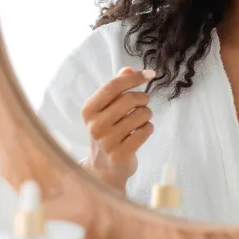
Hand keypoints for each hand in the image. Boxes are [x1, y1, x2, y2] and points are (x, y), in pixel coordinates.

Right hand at [80, 67, 154, 189]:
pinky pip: (145, 130)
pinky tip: (141, 132)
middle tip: (144, 104)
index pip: (113, 86)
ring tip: (141, 120)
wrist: (103, 169)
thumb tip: (128, 69)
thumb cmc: (107, 133)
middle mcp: (95, 125)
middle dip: (142, 99)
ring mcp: (107, 141)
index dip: (134, 77)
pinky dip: (148, 128)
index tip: (150, 74)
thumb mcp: (105, 110)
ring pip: (141, 115)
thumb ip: (116, 89)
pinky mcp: (121, 153)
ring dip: (147, 114)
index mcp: (88, 110)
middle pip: (129, 99)